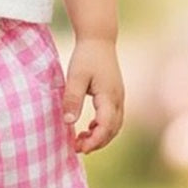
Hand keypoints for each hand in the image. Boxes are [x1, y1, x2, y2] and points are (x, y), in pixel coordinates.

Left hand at [63, 37, 123, 154]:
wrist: (99, 39)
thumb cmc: (86, 57)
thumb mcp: (75, 77)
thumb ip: (72, 99)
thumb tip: (68, 122)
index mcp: (109, 96)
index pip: (106, 126)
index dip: (95, 140)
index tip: (80, 148)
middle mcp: (118, 99)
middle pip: (112, 130)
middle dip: (97, 142)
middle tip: (77, 148)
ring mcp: (119, 97)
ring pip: (115, 125)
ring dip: (100, 136)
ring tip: (81, 140)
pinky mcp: (115, 95)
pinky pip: (113, 118)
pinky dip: (103, 127)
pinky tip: (88, 127)